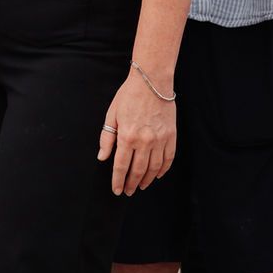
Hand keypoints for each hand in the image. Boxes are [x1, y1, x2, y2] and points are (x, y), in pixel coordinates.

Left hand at [97, 71, 176, 195]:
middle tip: (128, 191)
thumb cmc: (129, 95)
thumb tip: (102, 157)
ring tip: (141, 186)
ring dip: (147, 180)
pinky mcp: (171, 137)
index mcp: (127, 136)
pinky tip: (157, 175)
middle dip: (131, 183)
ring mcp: (159, 140)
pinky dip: (163, 170)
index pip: (121, 166)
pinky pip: (168, 159)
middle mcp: (144, 141)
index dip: (118, 180)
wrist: (151, 81)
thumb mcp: (112, 114)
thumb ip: (107, 137)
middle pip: (138, 170)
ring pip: (154, 168)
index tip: (116, 190)